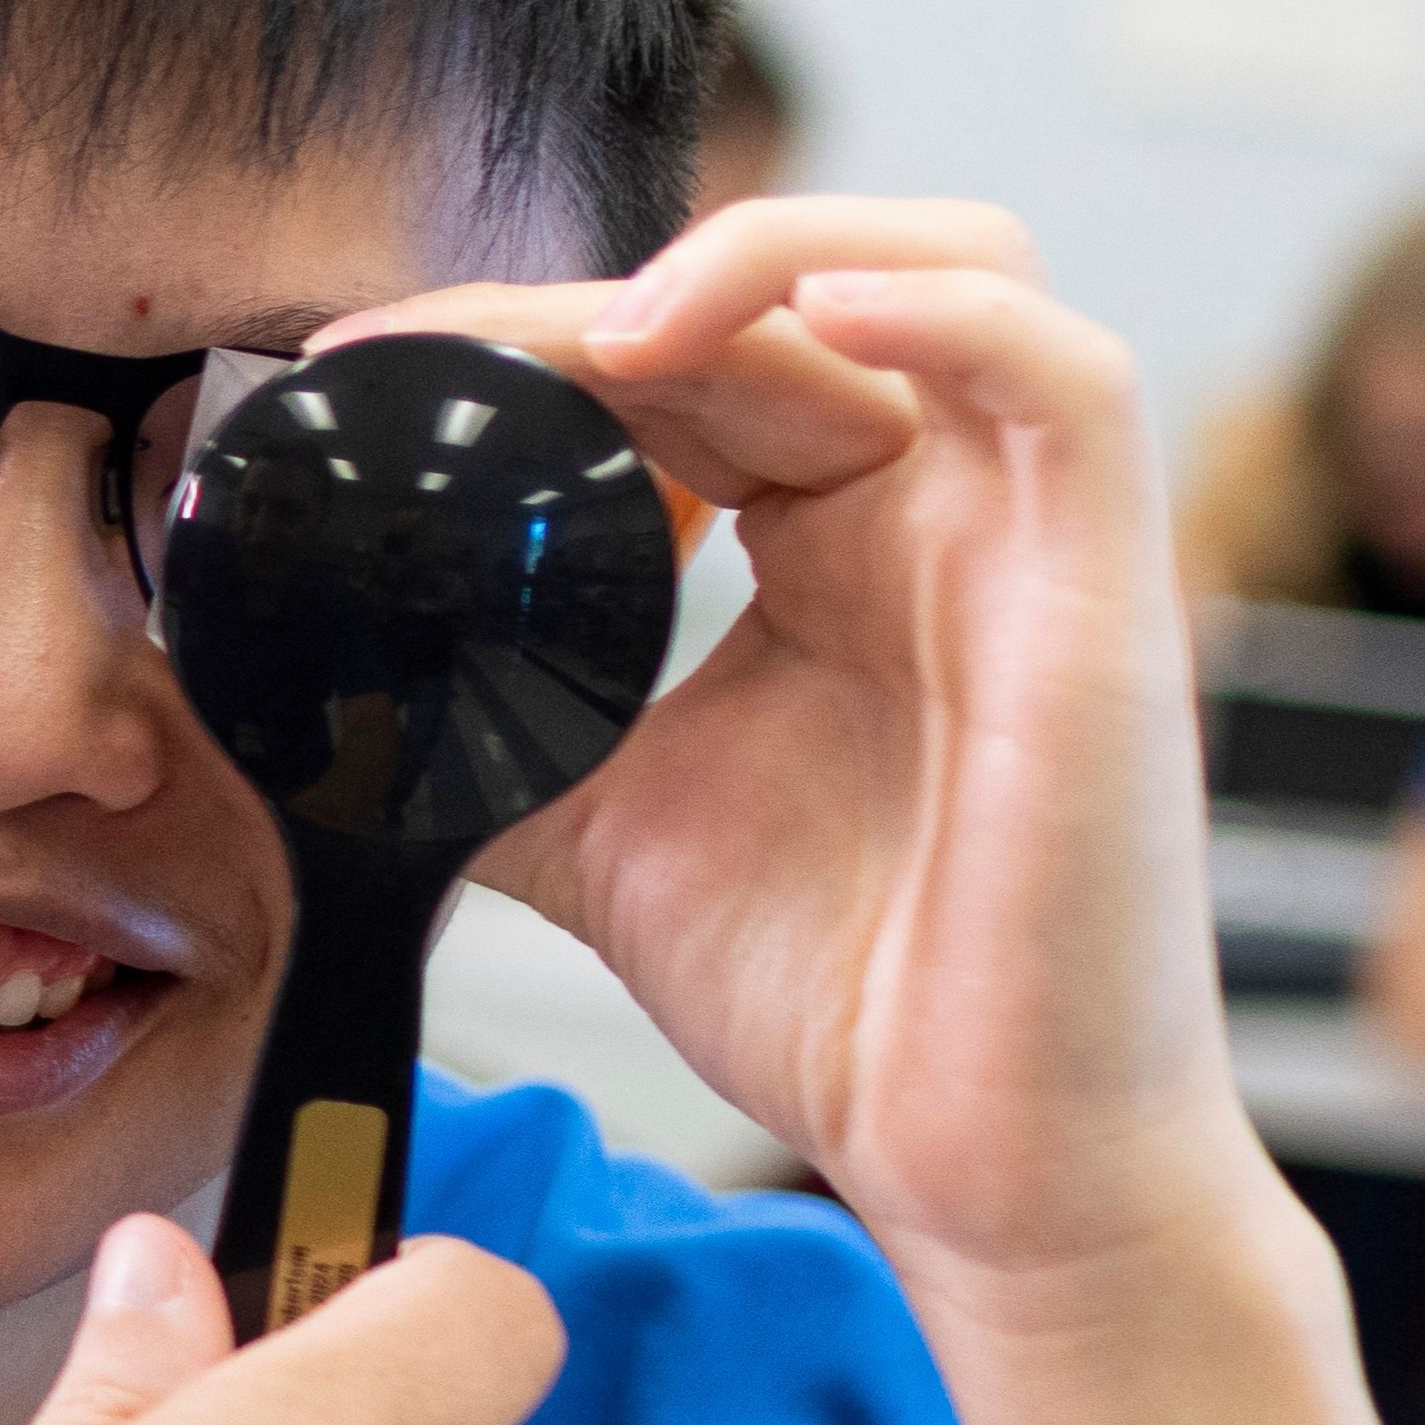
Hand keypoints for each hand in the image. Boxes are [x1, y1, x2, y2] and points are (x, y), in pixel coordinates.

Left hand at [330, 203, 1301, 1376]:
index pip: (685, 359)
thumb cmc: (845, 1000)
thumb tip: (319, 698)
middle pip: (775, 300)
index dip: (526, 335)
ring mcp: (1029, 540)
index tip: (364, 371)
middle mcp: (936, 513)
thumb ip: (493, 728)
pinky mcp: (1105, 592)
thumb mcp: (603, 828)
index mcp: (829, 545)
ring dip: (762, 257)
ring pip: (944, 267)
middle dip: (584, 297)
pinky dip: (940, 309)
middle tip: (419, 349)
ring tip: (604, 330)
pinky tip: (804, 319)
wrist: (984, 1167)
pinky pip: (1066, 377)